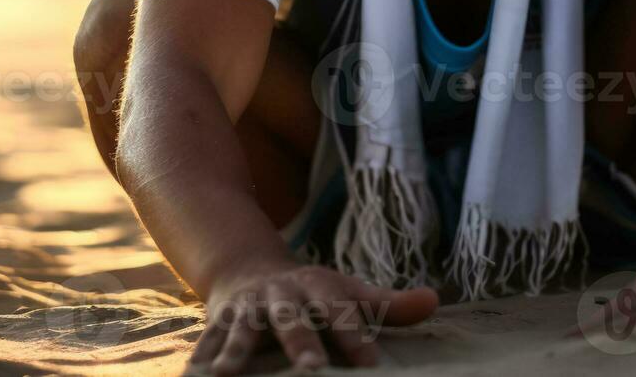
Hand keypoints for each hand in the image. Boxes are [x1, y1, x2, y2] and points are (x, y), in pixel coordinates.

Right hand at [188, 260, 438, 373]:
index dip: (355, 336)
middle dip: (300, 344)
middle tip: (311, 369)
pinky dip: (201, 357)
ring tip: (228, 374)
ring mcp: (247, 308)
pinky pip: (207, 340)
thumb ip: (388, 305)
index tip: (370, 365)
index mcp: (318, 288)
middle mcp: (281, 296)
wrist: (250, 270)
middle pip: (293, 320)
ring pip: (242, 329)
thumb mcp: (349, 294)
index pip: (341, 311)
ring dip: (236, 350)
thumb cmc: (313, 294)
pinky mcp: (219, 321)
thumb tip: (434, 300)